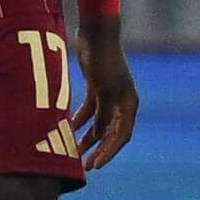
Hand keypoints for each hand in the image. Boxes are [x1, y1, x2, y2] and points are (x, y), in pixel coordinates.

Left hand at [73, 18, 139, 170]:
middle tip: (86, 166)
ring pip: (99, 124)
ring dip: (89, 138)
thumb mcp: (103, 88)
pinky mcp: (96, 88)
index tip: (96, 166)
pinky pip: (90, 111)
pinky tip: (70, 130)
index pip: (121, 135)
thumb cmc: (103, 60)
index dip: (109, 152)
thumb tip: (98, 135)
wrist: (96, 34)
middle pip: (111, 133)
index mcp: (129, 103)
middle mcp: (121, 102)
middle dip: (99, 150)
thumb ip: (102, 112)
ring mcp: (109, 95)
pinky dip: (81, 121)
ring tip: (76, 153)